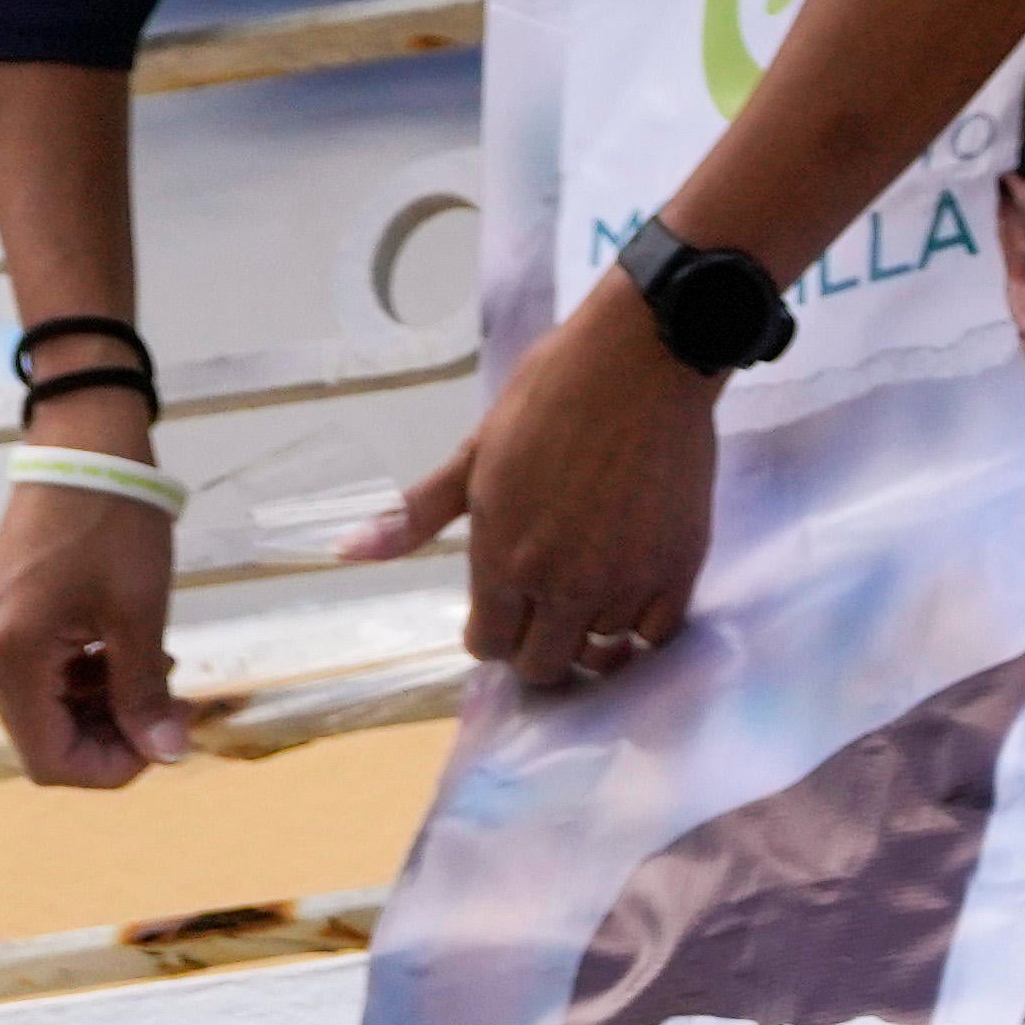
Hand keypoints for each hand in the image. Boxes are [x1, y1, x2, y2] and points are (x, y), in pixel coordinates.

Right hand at [0, 474, 195, 788]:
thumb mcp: (139, 612)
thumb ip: (145, 692)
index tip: (166, 741)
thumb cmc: (115, 520)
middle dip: (113, 734)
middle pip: (45, 738)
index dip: (110, 767)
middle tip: (174, 705)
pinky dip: (88, 677)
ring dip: (104, 704)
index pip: (48, 760)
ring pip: (47, 708)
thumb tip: (167, 754)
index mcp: (9, 657)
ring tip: (159, 670)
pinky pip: (43, 674)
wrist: (85, 444)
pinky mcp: (2, 617)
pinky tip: (130, 650)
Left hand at [404, 283, 728, 691]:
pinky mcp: (680, 564)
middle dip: (538, 646)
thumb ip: (414, 515)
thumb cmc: (550, 395)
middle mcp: (563, 584)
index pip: (488, 647)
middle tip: (548, 610)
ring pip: (603, 649)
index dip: (492, 633)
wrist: (643, 358)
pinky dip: (644, 620)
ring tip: (595, 589)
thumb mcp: (473, 453)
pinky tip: (635, 586)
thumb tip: (343, 552)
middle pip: (544, 665)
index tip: (506, 609)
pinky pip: (658, 631)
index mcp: (502, 559)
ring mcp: (626, 579)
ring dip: (593, 627)